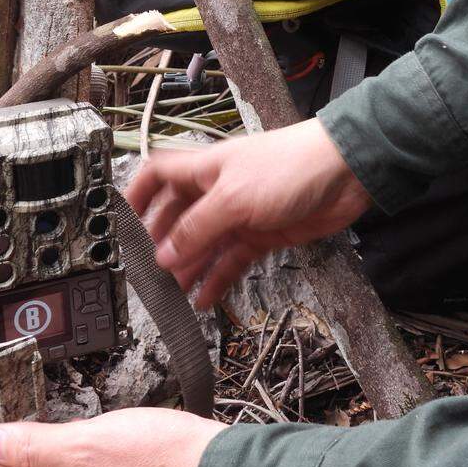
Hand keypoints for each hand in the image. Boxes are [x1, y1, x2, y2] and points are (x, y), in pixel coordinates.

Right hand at [126, 118, 371, 307]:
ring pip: (205, 245)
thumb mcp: (232, 199)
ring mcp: (241, 214)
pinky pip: (233, 260)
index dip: (137, 195)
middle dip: (162, 244)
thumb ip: (196, 229)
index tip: (123, 223)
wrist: (345, 172)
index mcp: (203, 170)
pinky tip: (205, 299)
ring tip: (173, 295)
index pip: (157, 174)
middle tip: (148, 273)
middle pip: (178, 218)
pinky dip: (218, 279)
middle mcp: (218, 191)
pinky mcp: (264, 235)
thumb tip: (163, 256)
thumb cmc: (290, 167)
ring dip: (189, 268)